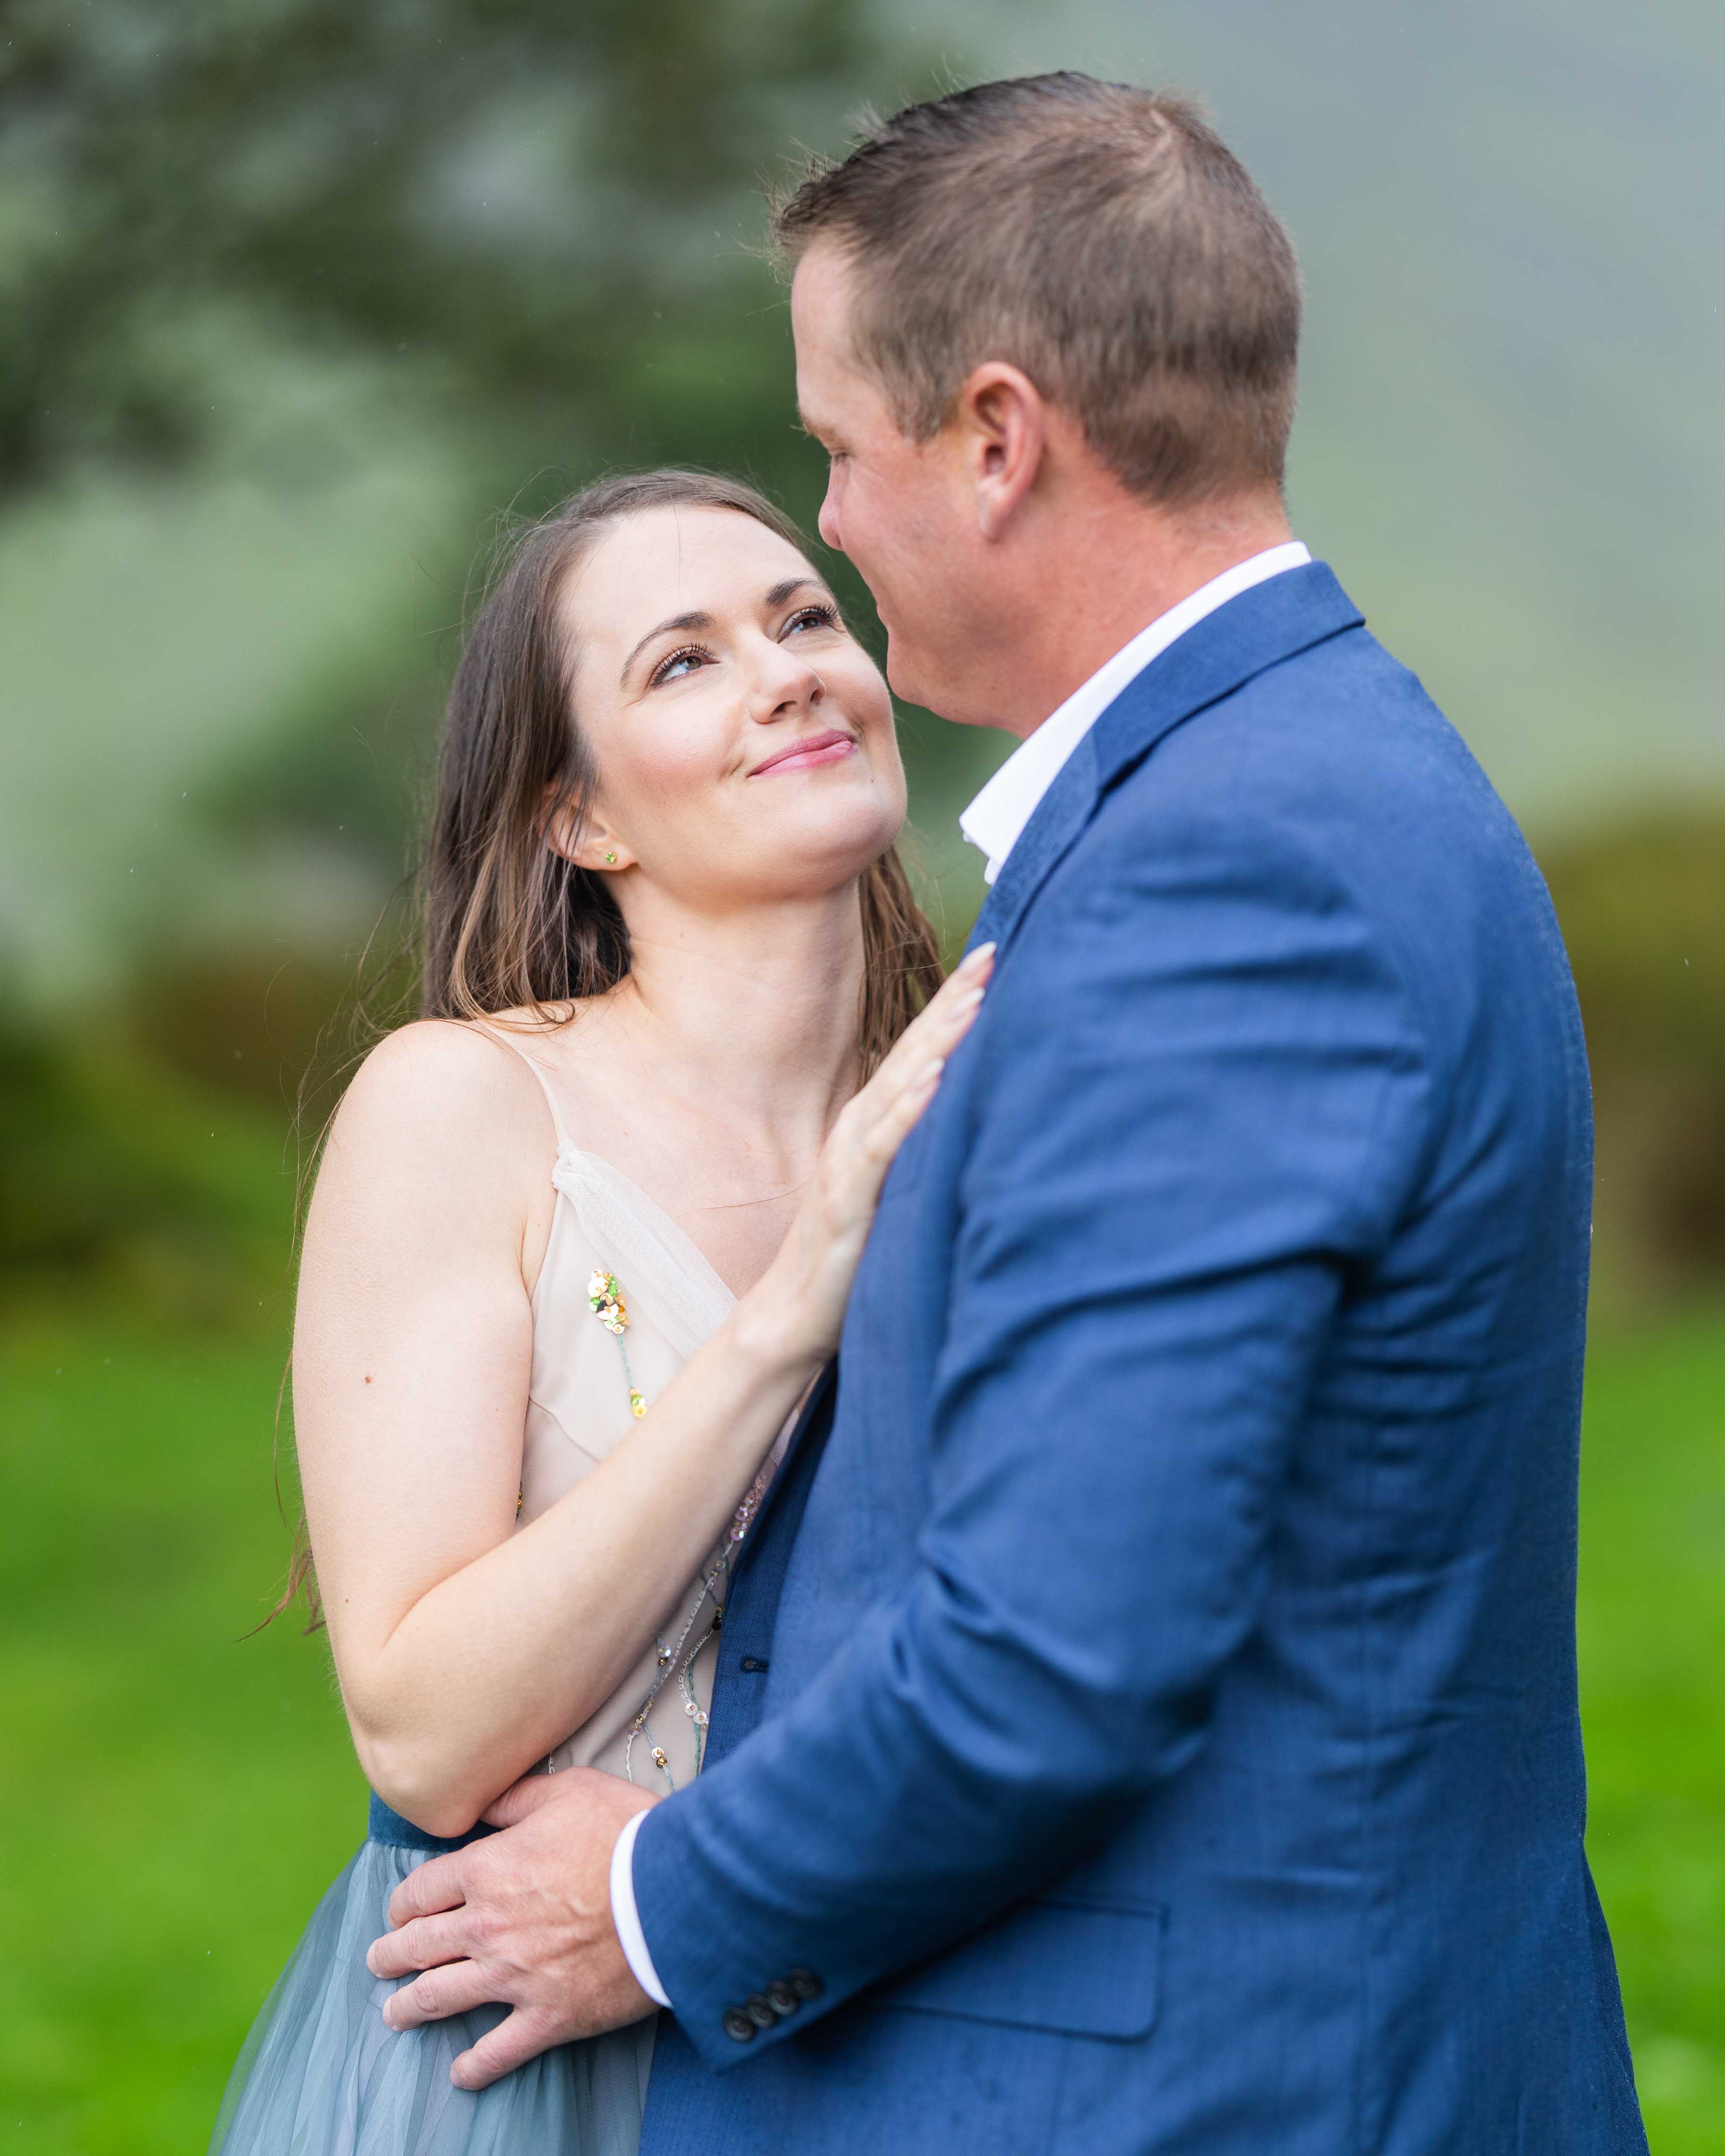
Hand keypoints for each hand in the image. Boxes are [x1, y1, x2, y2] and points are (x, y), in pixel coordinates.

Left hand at [367, 1768, 658, 2089]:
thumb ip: (516, 1798)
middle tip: (378, 1961)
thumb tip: (483, 1805)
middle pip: (418, 1946)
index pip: (422, 1890)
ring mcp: (513, 1977)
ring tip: (395, 2013)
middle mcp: (487, 1926)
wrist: (674, 1889)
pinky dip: (473, 2067)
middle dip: (390, 1954)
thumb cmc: (624, 1831)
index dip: (404, 1902)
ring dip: (409, 2007)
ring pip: (439, 1998)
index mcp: (488, 1870)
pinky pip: (497, 2052)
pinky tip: (460, 2073)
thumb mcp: (569, 1790)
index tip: (399, 1911)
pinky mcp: (547, 2016)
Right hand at [741, 941, 993, 1367]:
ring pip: (900, 1089)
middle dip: (953, 1002)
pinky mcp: (850, 1200)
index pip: (922, 1050)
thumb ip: (922, 1146)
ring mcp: (851, 1161)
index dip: (954, 1003)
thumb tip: (970, 1110)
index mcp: (873, 1122)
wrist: (794, 1314)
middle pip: (913, 1053)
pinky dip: (908, 1112)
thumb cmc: (853, 1252)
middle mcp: (860, 1128)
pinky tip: (935, 1082)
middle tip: (992, 955)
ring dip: (937, 1042)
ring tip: (973, 1000)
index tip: (993, 956)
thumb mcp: (896, 1186)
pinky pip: (882, 1149)